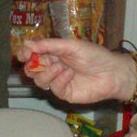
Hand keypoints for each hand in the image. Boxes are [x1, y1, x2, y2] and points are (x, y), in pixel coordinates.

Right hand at [17, 38, 134, 104]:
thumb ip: (49, 45)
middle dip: (32, 65)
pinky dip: (60, 79)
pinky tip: (70, 74)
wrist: (112, 73)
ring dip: (47, 72)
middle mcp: (54, 67)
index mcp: (54, 53)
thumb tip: (27, 43)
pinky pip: (54, 88)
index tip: (23, 54)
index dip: (25, 54)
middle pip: (32, 69)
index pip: (33, 54)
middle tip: (36, 61)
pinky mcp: (65, 93)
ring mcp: (58, 81)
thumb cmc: (95, 56)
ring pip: (40, 80)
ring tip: (61, 66)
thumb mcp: (71, 46)